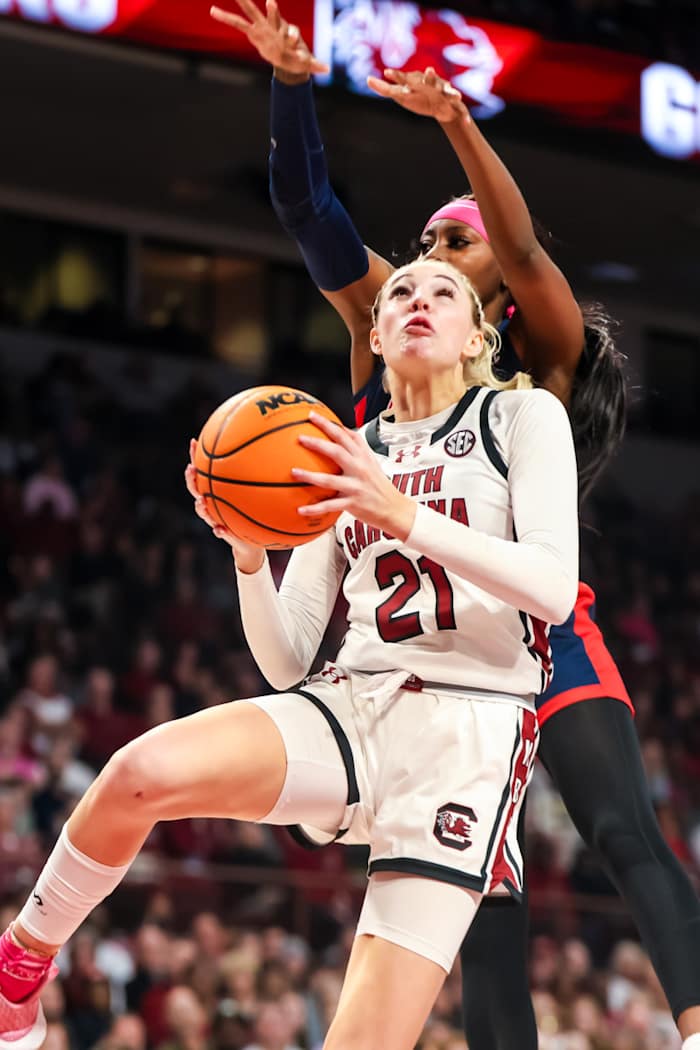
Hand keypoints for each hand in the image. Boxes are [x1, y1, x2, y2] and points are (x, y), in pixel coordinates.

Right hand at [185, 439, 264, 573]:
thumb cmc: (253, 512)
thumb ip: (256, 474)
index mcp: (216, 491)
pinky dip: (219, 531)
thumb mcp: (255, 493)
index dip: (195, 457)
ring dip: (200, 506)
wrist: (252, 541)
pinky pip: (220, 533)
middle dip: (191, 479)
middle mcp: (212, 504)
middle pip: (195, 490)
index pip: (203, 471)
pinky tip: (220, 529)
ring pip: (203, 512)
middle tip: (191, 469)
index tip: (193, 441)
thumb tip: (266, 446)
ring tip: (201, 500)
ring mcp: (216, 519)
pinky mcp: (225, 534)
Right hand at [210, 0, 328, 79]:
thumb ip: (316, 64)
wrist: (286, 54)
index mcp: (288, 34)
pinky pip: (237, 24)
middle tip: (270, 1)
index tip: (292, 39)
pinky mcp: (252, 32)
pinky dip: (225, 18)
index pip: (290, 32)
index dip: (291, 35)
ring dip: (241, 2)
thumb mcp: (306, 62)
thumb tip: (328, 68)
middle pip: (272, 15)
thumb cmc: (296, 57)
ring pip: (251, 13)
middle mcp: (275, 28)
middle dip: (270, 10)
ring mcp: (263, 28)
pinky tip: (212, 10)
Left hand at [292, 414, 416, 540]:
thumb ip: (357, 447)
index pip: (344, 435)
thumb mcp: (372, 462)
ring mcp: (356, 486)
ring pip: (329, 480)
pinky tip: (300, 509)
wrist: (394, 508)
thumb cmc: (379, 485)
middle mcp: (360, 468)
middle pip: (337, 451)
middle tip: (300, 437)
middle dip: (317, 443)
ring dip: (309, 476)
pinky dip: (315, 508)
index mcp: (363, 456)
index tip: (311, 416)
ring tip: (293, 472)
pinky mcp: (353, 503)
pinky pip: (330, 505)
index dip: (328, 424)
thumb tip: (341, 430)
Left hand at [367, 67, 468, 124]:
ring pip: (450, 93)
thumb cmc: (420, 98)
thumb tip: (368, 79)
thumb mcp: (402, 95)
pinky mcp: (456, 106)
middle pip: (431, 80)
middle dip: (431, 77)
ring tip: (457, 96)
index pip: (406, 78)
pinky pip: (462, 112)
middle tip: (429, 70)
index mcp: (418, 82)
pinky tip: (468, 124)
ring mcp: (446, 95)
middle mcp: (433, 85)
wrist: (443, 107)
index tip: (387, 72)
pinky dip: (465, 118)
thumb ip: (385, 88)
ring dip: (453, 93)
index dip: (398, 76)